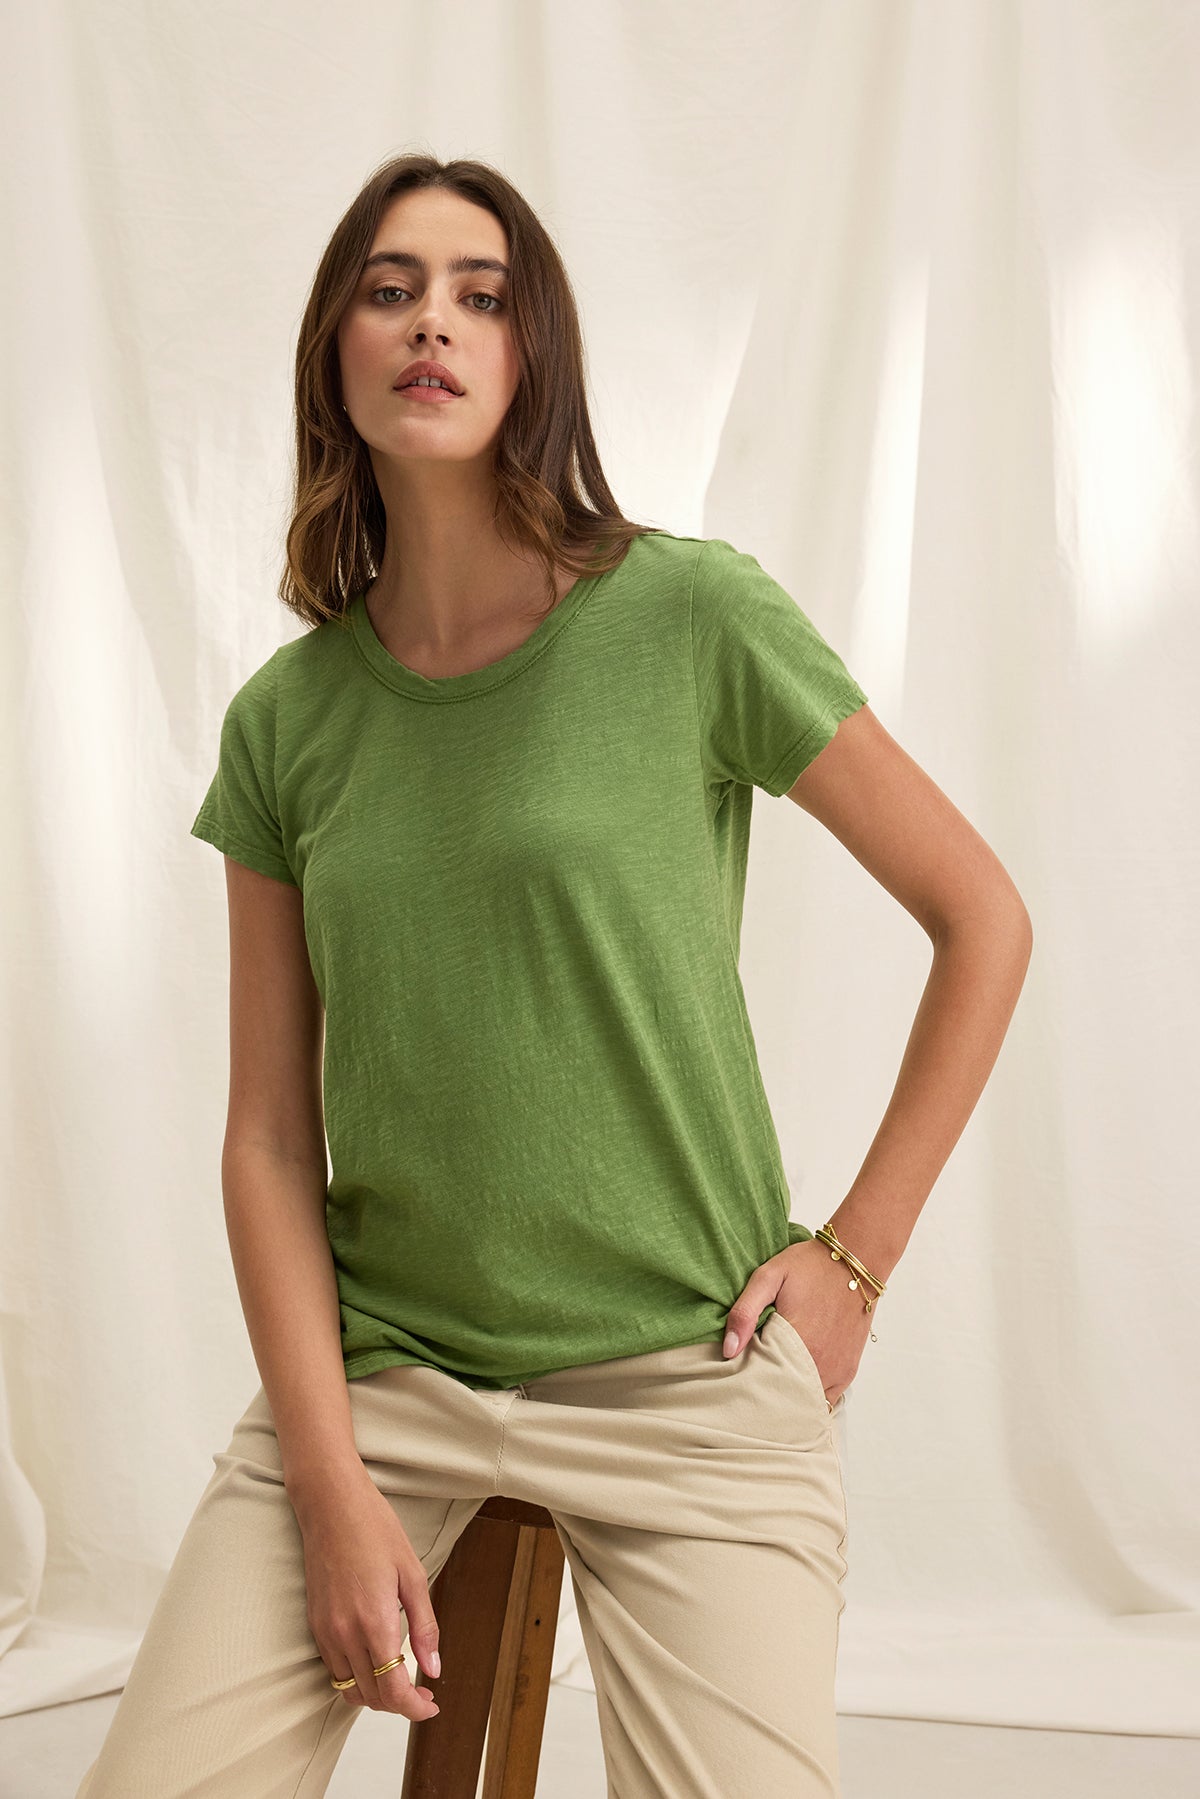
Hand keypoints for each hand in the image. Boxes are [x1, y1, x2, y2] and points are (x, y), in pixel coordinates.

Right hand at [290, 1463, 441, 1719]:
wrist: (331, 1505)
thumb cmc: (375, 1529)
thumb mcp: (413, 1573)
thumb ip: (424, 1626)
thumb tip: (434, 1669)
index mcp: (375, 1622)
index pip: (393, 1691)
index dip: (415, 1709)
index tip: (432, 1707)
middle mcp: (345, 1634)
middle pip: (372, 1697)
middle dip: (401, 1706)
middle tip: (424, 1694)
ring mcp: (326, 1631)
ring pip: (350, 1690)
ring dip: (377, 1696)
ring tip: (401, 1679)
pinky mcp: (314, 1625)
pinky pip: (335, 1670)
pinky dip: (356, 1679)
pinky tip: (375, 1661)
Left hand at [721, 1239, 870, 1405]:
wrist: (855, 1263)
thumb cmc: (811, 1266)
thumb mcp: (769, 1277)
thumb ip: (745, 1312)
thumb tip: (728, 1350)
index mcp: (796, 1343)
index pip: (761, 1382)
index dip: (746, 1379)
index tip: (737, 1371)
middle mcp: (819, 1364)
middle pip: (784, 1397)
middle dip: (766, 1392)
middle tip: (752, 1378)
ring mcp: (837, 1371)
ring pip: (805, 1401)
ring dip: (789, 1396)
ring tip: (773, 1379)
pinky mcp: (848, 1371)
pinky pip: (826, 1399)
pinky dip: (810, 1395)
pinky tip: (796, 1382)